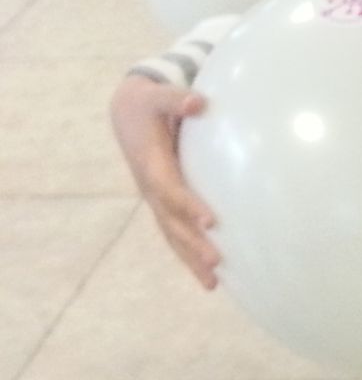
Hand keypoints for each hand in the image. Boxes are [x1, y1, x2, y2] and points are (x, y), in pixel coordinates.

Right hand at [110, 78, 219, 287]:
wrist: (128, 114)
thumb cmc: (149, 103)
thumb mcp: (158, 96)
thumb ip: (177, 99)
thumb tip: (199, 102)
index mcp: (150, 164)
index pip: (169, 189)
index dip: (187, 204)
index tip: (210, 219)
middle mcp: (150, 187)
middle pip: (170, 220)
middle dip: (192, 242)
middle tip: (216, 262)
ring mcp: (155, 198)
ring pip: (171, 233)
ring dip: (190, 258)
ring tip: (212, 283)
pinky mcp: (163, 203)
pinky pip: (175, 232)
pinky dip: (189, 253)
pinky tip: (212, 275)